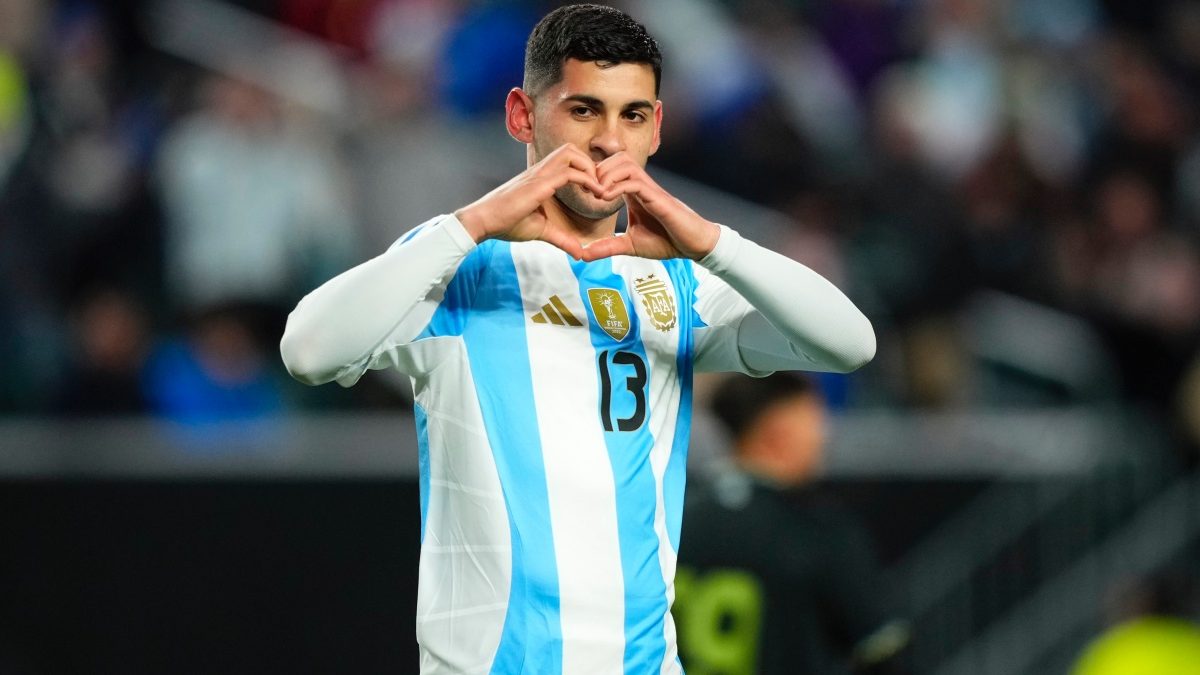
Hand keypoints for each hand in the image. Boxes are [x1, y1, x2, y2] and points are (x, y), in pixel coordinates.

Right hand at [455, 144, 604, 258]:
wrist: (483, 222)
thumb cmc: (506, 223)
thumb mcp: (541, 231)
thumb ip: (562, 239)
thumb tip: (579, 253)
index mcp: (539, 177)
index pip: (566, 158)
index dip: (585, 169)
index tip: (595, 189)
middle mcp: (540, 170)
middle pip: (570, 148)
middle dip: (589, 162)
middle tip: (598, 185)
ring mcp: (539, 175)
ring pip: (570, 153)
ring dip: (589, 167)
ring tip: (597, 188)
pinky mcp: (538, 185)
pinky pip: (568, 173)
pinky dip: (586, 180)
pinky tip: (593, 195)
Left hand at [581, 152, 719, 261]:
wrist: (692, 245)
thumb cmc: (666, 241)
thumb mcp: (630, 245)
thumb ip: (607, 247)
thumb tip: (584, 255)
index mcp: (633, 192)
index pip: (612, 168)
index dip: (595, 175)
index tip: (584, 192)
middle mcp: (641, 185)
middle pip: (617, 158)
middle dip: (598, 170)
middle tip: (588, 191)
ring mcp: (650, 189)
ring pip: (625, 163)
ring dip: (606, 175)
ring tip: (598, 195)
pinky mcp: (657, 197)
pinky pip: (634, 181)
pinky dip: (617, 186)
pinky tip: (606, 199)